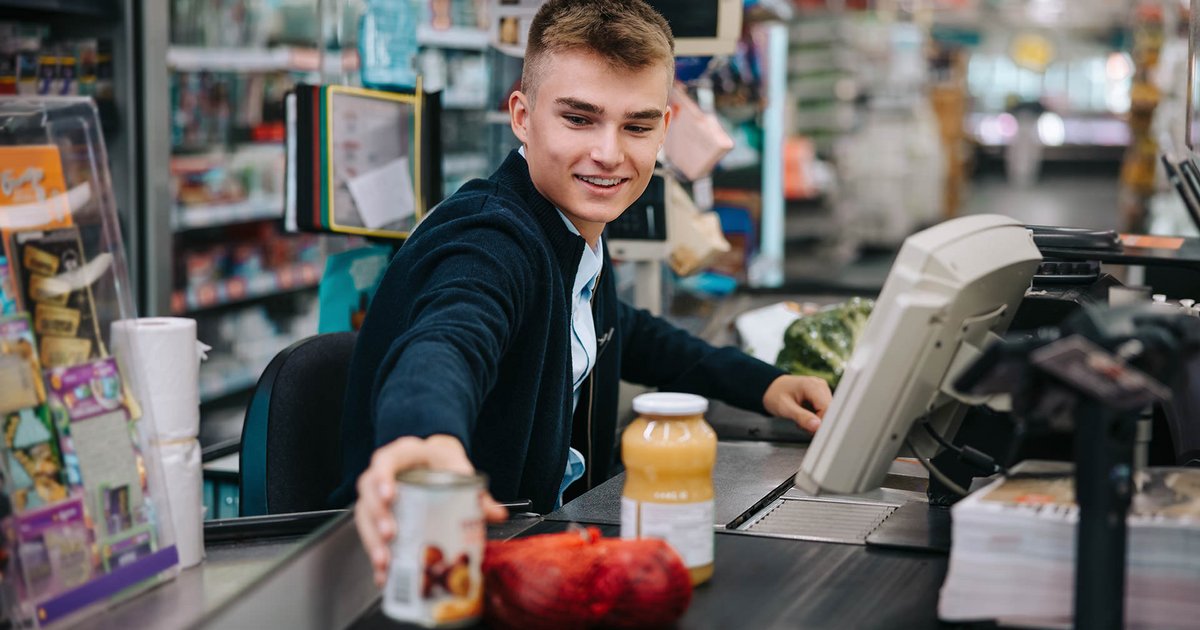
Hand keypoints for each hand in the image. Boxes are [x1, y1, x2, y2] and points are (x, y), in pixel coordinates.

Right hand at [354, 434, 507, 586]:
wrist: (438, 465)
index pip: (385, 460)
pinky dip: (375, 556)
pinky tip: (383, 575)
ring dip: (372, 540)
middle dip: (377, 515)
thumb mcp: (460, 472)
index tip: (390, 496)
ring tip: (385, 561)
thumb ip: (478, 493)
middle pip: (368, 491)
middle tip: (391, 535)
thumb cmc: (444, 466)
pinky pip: (369, 535)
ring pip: (363, 515)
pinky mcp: (377, 517)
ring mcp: (377, 495)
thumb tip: (498, 514)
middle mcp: (384, 474)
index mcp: (404, 455)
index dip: (383, 478)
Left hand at [762, 375, 831, 433]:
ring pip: (828, 413)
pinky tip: (806, 417)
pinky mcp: (822, 396)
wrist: (771, 388)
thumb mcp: (785, 408)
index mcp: (812, 385)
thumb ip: (801, 417)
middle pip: (830, 411)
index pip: (828, 408)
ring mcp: (822, 390)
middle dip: (818, 423)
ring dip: (816, 422)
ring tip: (802, 420)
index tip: (811, 431)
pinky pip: (825, 411)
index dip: (822, 422)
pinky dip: (816, 418)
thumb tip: (817, 426)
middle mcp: (820, 386)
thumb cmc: (775, 395)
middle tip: (802, 425)